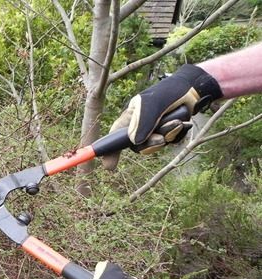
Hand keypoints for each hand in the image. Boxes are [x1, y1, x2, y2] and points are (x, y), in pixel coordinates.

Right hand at [102, 64, 221, 168]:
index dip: (109, 151)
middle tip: (161, 138)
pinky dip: (177, 136)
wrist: (193, 89)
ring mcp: (153, 131)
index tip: (108, 166)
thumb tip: (135, 142)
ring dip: (168, 136)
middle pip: (138, 146)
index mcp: (130, 117)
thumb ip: (143, 122)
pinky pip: (169, 143)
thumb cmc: (169, 92)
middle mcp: (139, 126)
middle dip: (151, 143)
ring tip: (177, 122)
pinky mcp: (167, 134)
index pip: (115, 136)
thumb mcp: (153, 103)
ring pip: (155, 145)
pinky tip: (181, 124)